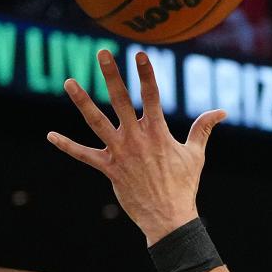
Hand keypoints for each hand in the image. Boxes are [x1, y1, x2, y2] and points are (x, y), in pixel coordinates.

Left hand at [47, 50, 225, 244]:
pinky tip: (50, 136)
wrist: (169, 218)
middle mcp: (136, 139)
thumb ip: (203, 129)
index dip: (145, 73)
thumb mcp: (195, 155)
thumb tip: (221, 111)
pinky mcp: (109, 169)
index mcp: (158, 133)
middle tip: (101, 53)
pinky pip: (84, 155)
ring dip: (82, 101)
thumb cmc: (184, 186)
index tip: (138, 54)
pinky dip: (67, 146)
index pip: (151, 96)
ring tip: (68, 82)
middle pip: (121, 101)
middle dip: (111, 76)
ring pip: (96, 122)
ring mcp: (120, 153)